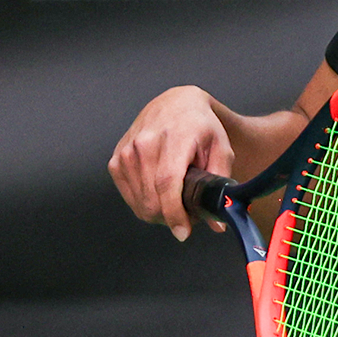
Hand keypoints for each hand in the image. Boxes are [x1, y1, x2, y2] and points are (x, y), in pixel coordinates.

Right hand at [108, 85, 233, 241]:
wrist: (176, 104)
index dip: (174, 213)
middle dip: (172, 217)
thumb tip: (218, 223)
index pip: (167, 183)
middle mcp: (144, 144)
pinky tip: (159, 192)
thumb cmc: (201, 126)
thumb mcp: (221, 149)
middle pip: (152, 199)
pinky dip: (145, 203)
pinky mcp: (116, 160)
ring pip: (140, 203)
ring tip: (176, 199)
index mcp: (174, 138)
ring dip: (159, 212)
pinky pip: (130, 197)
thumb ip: (220, 185)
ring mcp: (127, 152)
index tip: (183, 232)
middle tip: (189, 213)